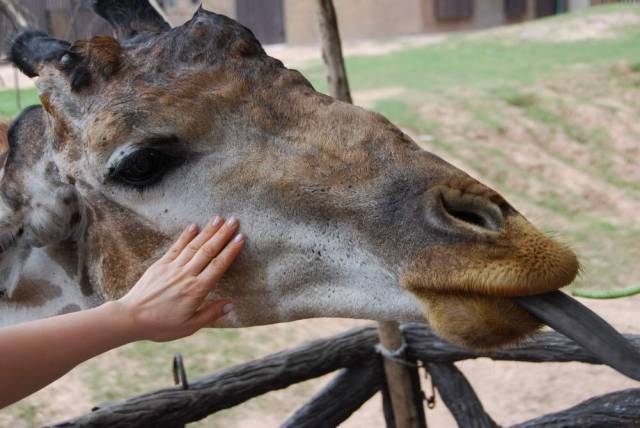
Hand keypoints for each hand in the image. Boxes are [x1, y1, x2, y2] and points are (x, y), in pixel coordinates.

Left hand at [115, 216, 244, 341]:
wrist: (130, 318)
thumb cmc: (161, 325)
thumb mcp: (189, 326)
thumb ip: (211, 313)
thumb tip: (232, 304)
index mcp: (196, 290)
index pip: (218, 266)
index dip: (231, 250)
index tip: (241, 238)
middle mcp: (186, 275)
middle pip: (208, 250)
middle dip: (222, 234)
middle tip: (234, 220)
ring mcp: (172, 268)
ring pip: (194, 245)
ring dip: (207, 231)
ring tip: (218, 218)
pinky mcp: (160, 265)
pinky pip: (176, 247)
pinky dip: (186, 236)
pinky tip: (194, 226)